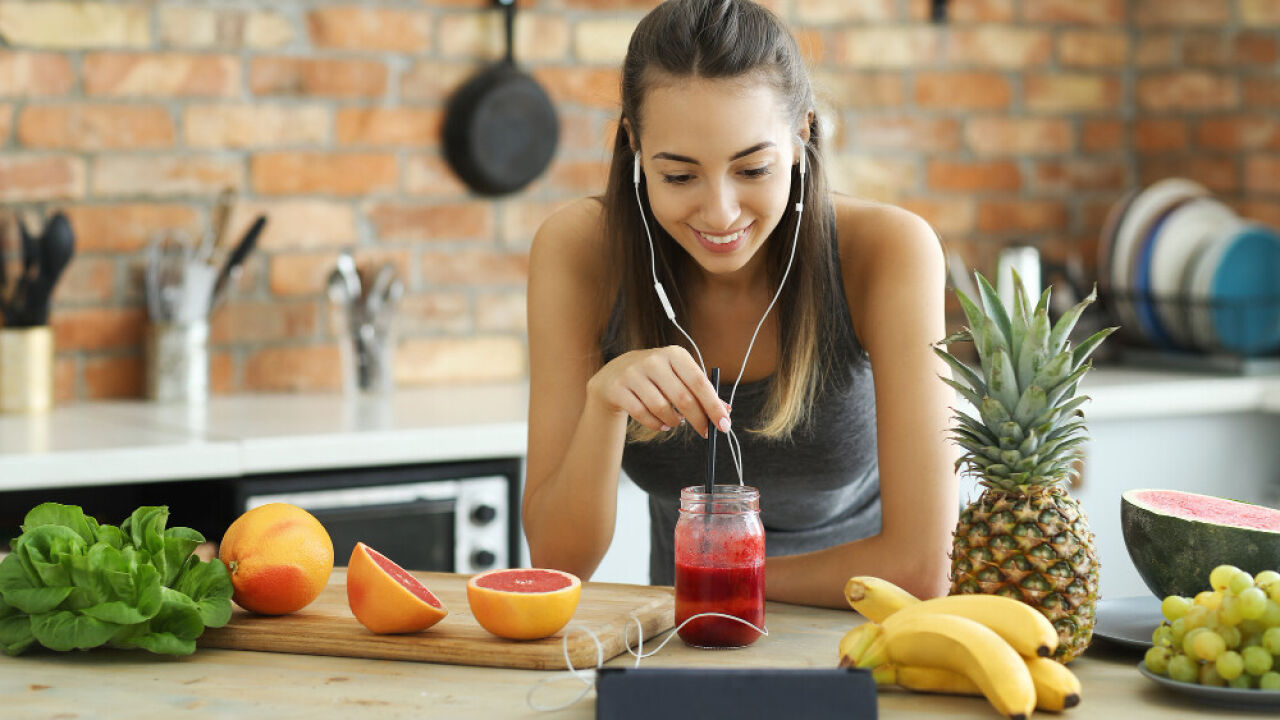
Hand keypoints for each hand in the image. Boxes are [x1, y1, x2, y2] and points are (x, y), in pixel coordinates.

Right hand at [587, 346, 730, 438]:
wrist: (615, 374)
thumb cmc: (656, 377)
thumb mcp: (679, 377)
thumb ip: (701, 392)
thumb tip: (726, 412)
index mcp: (675, 354)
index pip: (699, 382)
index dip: (713, 405)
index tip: (724, 424)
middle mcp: (654, 360)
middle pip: (683, 398)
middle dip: (698, 419)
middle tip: (705, 432)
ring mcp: (633, 373)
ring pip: (662, 408)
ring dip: (674, 422)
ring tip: (677, 422)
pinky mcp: (618, 388)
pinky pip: (643, 415)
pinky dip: (657, 425)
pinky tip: (662, 424)